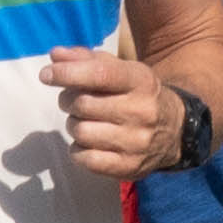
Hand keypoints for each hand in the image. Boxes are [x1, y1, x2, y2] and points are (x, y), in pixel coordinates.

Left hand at [41, 45, 193, 180]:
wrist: (175, 131)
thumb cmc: (136, 95)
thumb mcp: (121, 70)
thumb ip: (86, 60)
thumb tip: (56, 56)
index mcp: (140, 81)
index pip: (100, 74)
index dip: (68, 73)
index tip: (46, 74)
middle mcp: (141, 111)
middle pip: (84, 104)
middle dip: (68, 100)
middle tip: (72, 101)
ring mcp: (136, 142)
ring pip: (81, 132)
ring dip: (73, 125)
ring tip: (83, 121)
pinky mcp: (129, 167)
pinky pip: (86, 159)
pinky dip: (78, 151)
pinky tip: (88, 143)